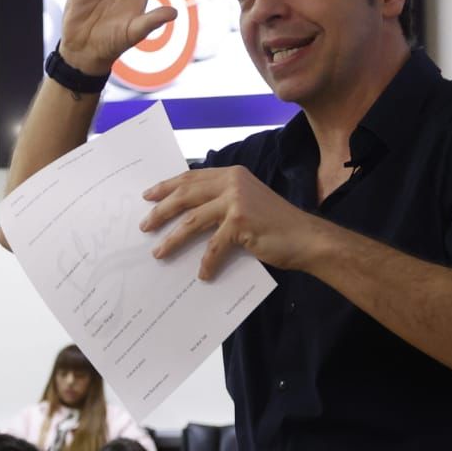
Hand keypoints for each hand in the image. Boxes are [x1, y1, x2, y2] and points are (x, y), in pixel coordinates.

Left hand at [140, 165, 332, 280]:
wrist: (306, 238)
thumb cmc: (275, 225)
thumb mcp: (246, 203)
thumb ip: (221, 202)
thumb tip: (187, 215)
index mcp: (231, 175)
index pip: (190, 178)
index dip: (167, 186)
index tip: (147, 196)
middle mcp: (232, 182)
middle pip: (185, 195)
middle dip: (161, 211)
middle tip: (144, 226)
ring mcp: (236, 201)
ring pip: (192, 220)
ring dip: (172, 239)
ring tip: (159, 252)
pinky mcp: (241, 222)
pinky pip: (213, 246)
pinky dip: (206, 263)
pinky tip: (202, 275)